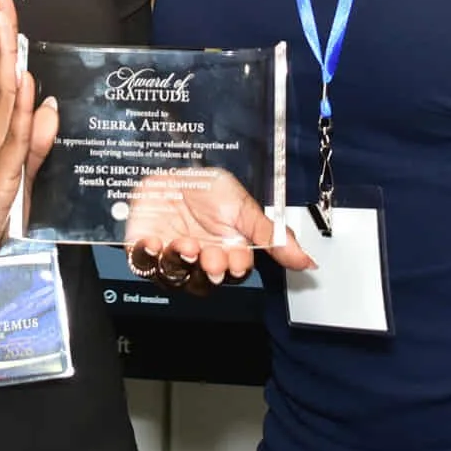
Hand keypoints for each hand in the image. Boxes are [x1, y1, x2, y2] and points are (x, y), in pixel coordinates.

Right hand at [0, 0, 55, 312]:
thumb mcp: (16, 181)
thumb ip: (35, 145)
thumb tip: (50, 102)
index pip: (1, 79)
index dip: (4, 41)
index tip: (0, 4)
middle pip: (1, 77)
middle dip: (2, 33)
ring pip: (4, 98)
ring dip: (8, 58)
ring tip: (4, 19)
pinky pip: (13, 141)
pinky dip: (20, 110)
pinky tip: (25, 83)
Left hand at [122, 168, 312, 294]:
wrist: (174, 167)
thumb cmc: (209, 188)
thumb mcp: (245, 206)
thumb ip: (273, 235)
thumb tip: (308, 262)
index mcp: (226, 253)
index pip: (233, 272)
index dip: (235, 268)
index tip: (237, 258)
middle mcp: (199, 259)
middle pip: (203, 282)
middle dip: (209, 271)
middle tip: (214, 258)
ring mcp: (171, 255)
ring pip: (174, 275)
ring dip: (181, 263)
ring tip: (186, 245)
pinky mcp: (143, 246)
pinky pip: (143, 261)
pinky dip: (148, 255)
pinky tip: (155, 243)